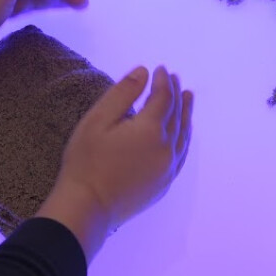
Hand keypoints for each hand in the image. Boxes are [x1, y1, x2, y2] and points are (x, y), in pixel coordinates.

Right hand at [37, 66, 194, 261]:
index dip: (163, 81)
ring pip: (183, 134)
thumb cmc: (86, 162)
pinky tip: (182, 132)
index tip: (160, 68)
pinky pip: (181, 153)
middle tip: (175, 78)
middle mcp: (166, 147)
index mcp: (150, 129)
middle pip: (177, 114)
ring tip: (188, 97)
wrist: (88, 207)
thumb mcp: (97, 121)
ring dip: (186, 113)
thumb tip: (144, 72)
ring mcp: (168, 168)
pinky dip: (184, 137)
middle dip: (176, 93)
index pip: (163, 97)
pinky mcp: (164, 183)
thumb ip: (123, 93)